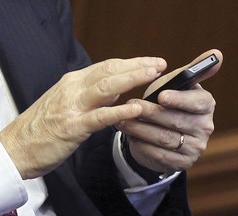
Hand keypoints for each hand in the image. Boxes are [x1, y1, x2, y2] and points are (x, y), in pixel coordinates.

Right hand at [0, 57, 166, 178]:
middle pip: (109, 70)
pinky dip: (119, 110)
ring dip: (132, 78)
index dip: (130, 63)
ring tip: (153, 75)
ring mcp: (72, 107)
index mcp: (72, 82)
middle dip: (136, 65)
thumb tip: (115, 91)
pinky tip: (136, 107)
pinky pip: (99, 116)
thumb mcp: (65, 103)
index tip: (149, 62)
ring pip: (106, 87)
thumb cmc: (41, 127)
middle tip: (159, 64)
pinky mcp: (72, 127)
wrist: (16, 147)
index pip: (106, 67)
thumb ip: (90, 95)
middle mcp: (72, 88)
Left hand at [115, 49, 222, 172]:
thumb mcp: (175, 85)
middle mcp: (205, 127)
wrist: (162, 131)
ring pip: (163, 138)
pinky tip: (129, 136)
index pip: (197, 102)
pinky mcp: (181, 162)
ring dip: (140, 129)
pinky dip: (141, 144)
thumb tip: (217, 52)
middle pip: (175, 120)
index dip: (179, 99)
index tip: (161, 96)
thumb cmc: (167, 103)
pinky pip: (158, 154)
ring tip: (122, 120)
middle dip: (150, 112)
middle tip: (130, 105)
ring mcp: (195, 147)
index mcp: (206, 105)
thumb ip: (190, 70)